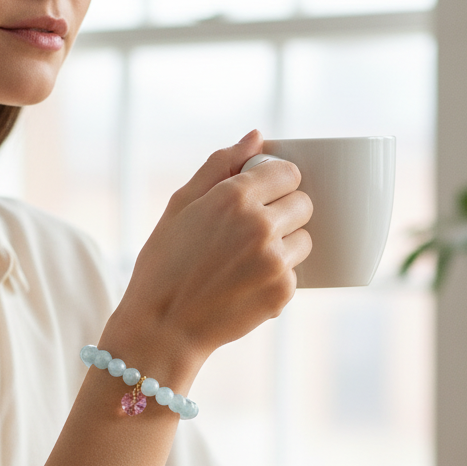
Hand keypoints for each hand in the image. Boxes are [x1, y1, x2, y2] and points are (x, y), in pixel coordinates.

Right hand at [115, 129, 312, 360]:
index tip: (264, 195)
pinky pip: (296, 273)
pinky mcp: (282, 291)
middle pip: (303, 203)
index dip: (277, 183)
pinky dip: (276, 278)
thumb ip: (218, 165)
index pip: (288, 172)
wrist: (161, 329)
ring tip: (248, 262)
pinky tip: (245, 286)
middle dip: (285, 212)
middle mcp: (259, 225)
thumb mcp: (179, 207)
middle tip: (253, 233)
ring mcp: (274, 260)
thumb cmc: (163, 266)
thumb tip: (257, 137)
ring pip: (305, 239)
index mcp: (233, 197)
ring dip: (285, 246)